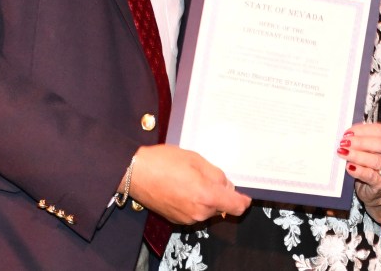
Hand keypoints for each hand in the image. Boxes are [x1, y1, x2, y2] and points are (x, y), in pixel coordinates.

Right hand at [127, 144, 250, 223]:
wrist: (135, 173)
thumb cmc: (164, 162)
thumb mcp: (197, 160)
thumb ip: (217, 175)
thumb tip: (228, 186)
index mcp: (206, 196)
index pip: (236, 207)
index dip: (243, 201)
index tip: (245, 195)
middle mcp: (198, 213)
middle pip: (221, 207)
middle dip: (220, 194)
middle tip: (207, 175)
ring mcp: (186, 218)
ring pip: (207, 210)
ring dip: (206, 198)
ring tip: (191, 178)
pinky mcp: (176, 219)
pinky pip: (194, 212)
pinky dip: (194, 202)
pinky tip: (182, 186)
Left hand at [337, 122, 380, 222]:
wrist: (377, 190)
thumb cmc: (372, 166)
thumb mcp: (370, 150)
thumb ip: (362, 140)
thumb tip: (347, 135)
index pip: (380, 131)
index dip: (363, 130)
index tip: (348, 132)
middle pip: (380, 144)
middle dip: (360, 142)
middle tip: (345, 142)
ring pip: (375, 160)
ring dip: (357, 155)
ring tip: (344, 153)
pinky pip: (370, 176)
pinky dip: (359, 170)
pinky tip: (350, 167)